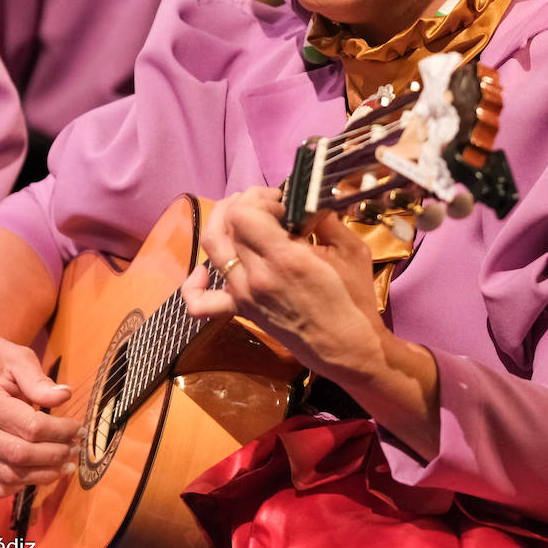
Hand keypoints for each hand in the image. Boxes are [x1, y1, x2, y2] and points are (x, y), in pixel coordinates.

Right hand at [0, 328, 80, 497]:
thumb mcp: (17, 357)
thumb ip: (39, 380)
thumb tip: (65, 397)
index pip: (29, 428)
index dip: (59, 431)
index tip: (79, 427)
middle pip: (20, 455)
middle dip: (55, 455)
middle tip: (76, 448)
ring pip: (6, 475)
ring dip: (40, 475)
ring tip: (65, 466)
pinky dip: (11, 488)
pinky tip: (34, 477)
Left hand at [180, 187, 385, 378]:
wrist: (348, 349)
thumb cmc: (354, 299)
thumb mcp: (352, 249)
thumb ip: (325, 219)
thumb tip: (305, 201)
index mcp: (284, 258)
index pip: (243, 213)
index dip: (259, 198)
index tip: (282, 204)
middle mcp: (255, 275)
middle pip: (226, 223)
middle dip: (245, 203)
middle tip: (268, 205)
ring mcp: (242, 294)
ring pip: (211, 247)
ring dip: (222, 223)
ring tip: (243, 218)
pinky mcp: (240, 310)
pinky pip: (200, 303)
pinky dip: (193, 284)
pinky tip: (206, 271)